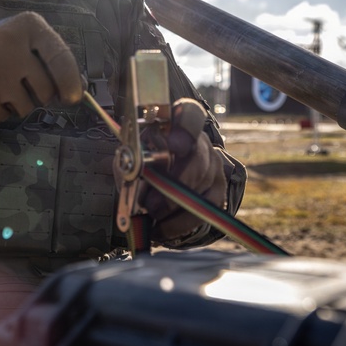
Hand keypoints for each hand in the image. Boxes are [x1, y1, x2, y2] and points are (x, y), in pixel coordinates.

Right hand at [0, 12, 82, 122]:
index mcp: (26, 25)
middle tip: (18, 81)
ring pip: (27, 107)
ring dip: (18, 104)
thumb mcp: (24, 42)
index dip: (71, 81)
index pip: (60, 56)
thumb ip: (51, 59)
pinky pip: (5, 117)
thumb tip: (79, 90)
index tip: (73, 97)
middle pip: (45, 90)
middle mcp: (9, 46)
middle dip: (38, 94)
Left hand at [134, 98, 227, 242]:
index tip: (171, 144)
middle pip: (198, 157)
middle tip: (151, 203)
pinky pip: (204, 211)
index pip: (190, 116)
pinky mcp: (217, 193)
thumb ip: (129, 159)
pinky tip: (160, 230)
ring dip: (172, 206)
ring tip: (150, 216)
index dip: (184, 129)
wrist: (161, 184)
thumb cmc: (144, 165)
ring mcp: (213, 167)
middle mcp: (200, 142)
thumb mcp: (132, 157)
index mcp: (177, 125)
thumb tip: (128, 168)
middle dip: (175, 182)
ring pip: (201, 185)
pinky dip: (179, 224)